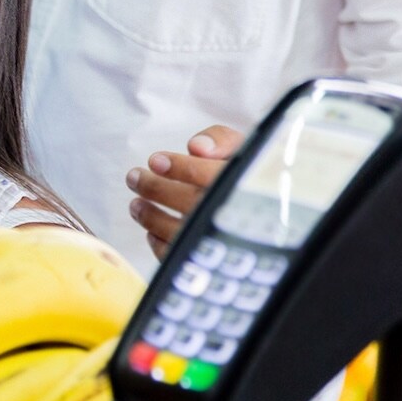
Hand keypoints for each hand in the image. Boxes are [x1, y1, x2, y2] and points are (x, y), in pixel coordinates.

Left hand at [126, 125, 243, 260]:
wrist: (267, 211)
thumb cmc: (245, 174)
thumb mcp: (241, 148)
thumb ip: (220, 139)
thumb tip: (197, 147)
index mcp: (249, 185)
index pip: (212, 175)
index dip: (180, 167)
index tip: (155, 160)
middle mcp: (238, 214)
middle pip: (193, 203)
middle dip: (156, 189)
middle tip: (134, 177)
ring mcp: (224, 241)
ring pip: (183, 233)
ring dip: (151, 217)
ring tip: (136, 204)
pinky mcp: (211, 260)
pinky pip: (181, 256)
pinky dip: (159, 243)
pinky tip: (151, 230)